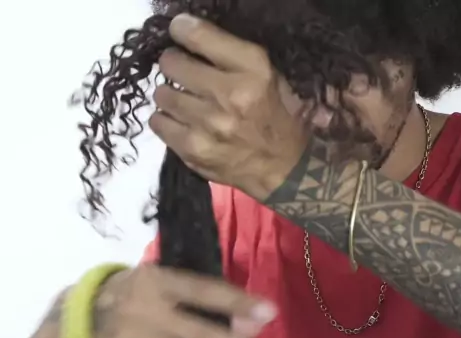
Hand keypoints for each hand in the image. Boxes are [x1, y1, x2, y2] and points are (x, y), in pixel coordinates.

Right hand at [92, 266, 284, 337]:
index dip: (236, 302)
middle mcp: (147, 311)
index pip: (203, 290)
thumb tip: (248, 321)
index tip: (269, 314)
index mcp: (156, 281)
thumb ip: (194, 297)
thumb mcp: (153, 284)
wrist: (71, 326)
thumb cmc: (127, 300)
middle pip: (203, 334)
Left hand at [149, 14, 309, 200]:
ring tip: (183, 101)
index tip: (179, 32)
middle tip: (181, 71)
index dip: (181, 29)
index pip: (198, 36)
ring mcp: (208, 126)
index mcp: (253, 70)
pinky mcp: (194, 150)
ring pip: (162, 94)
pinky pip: (158, 123)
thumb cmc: (277, 115)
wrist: (284, 168)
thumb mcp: (268, 74)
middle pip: (172, 64)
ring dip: (170, 94)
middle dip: (173, 64)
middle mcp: (229, 95)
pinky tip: (180, 122)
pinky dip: (165, 120)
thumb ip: (231, 54)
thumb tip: (189, 37)